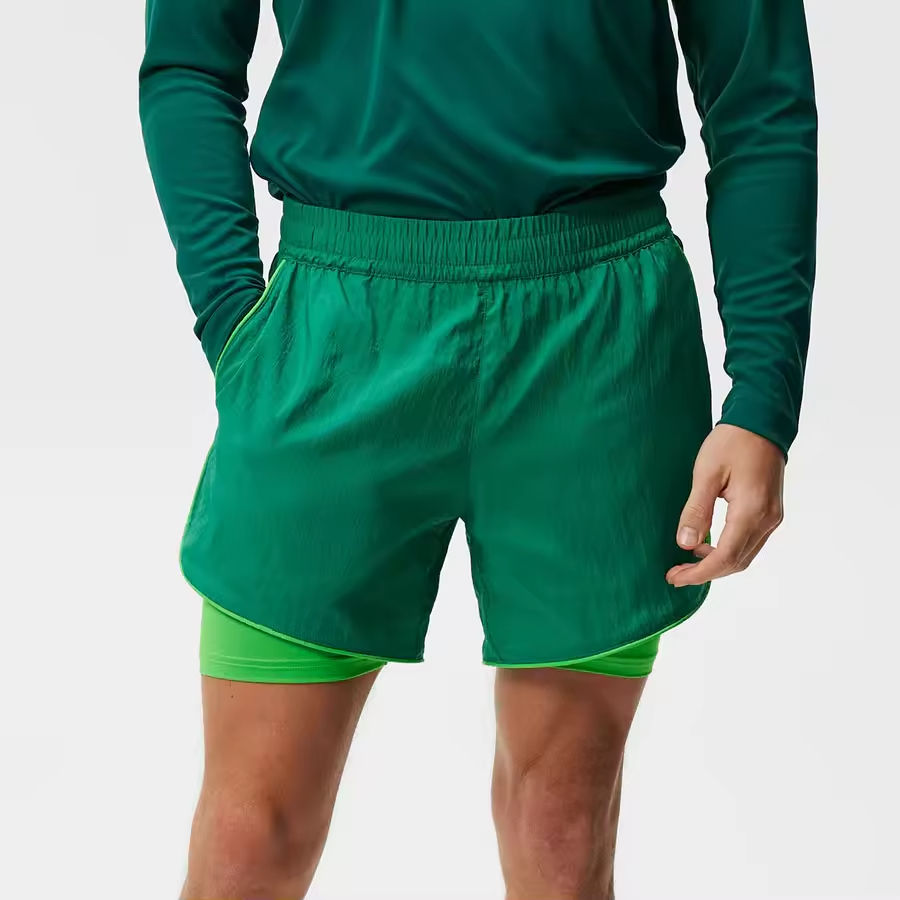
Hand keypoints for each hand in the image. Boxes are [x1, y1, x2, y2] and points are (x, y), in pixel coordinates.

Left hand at [666, 424, 784, 586]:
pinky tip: (706, 542)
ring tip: (686, 558)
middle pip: (737, 562)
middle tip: (676, 573)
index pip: (725, 557)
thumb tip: (685, 544)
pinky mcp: (771, 512)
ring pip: (745, 555)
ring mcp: (772, 517)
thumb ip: (697, 511)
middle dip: (705, 572)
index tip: (675, 577)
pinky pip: (749, 542)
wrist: (761, 421)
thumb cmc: (732, 442)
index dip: (699, 572)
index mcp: (752, 511)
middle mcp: (768, 520)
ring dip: (717, 562)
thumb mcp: (707, 474)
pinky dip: (728, 550)